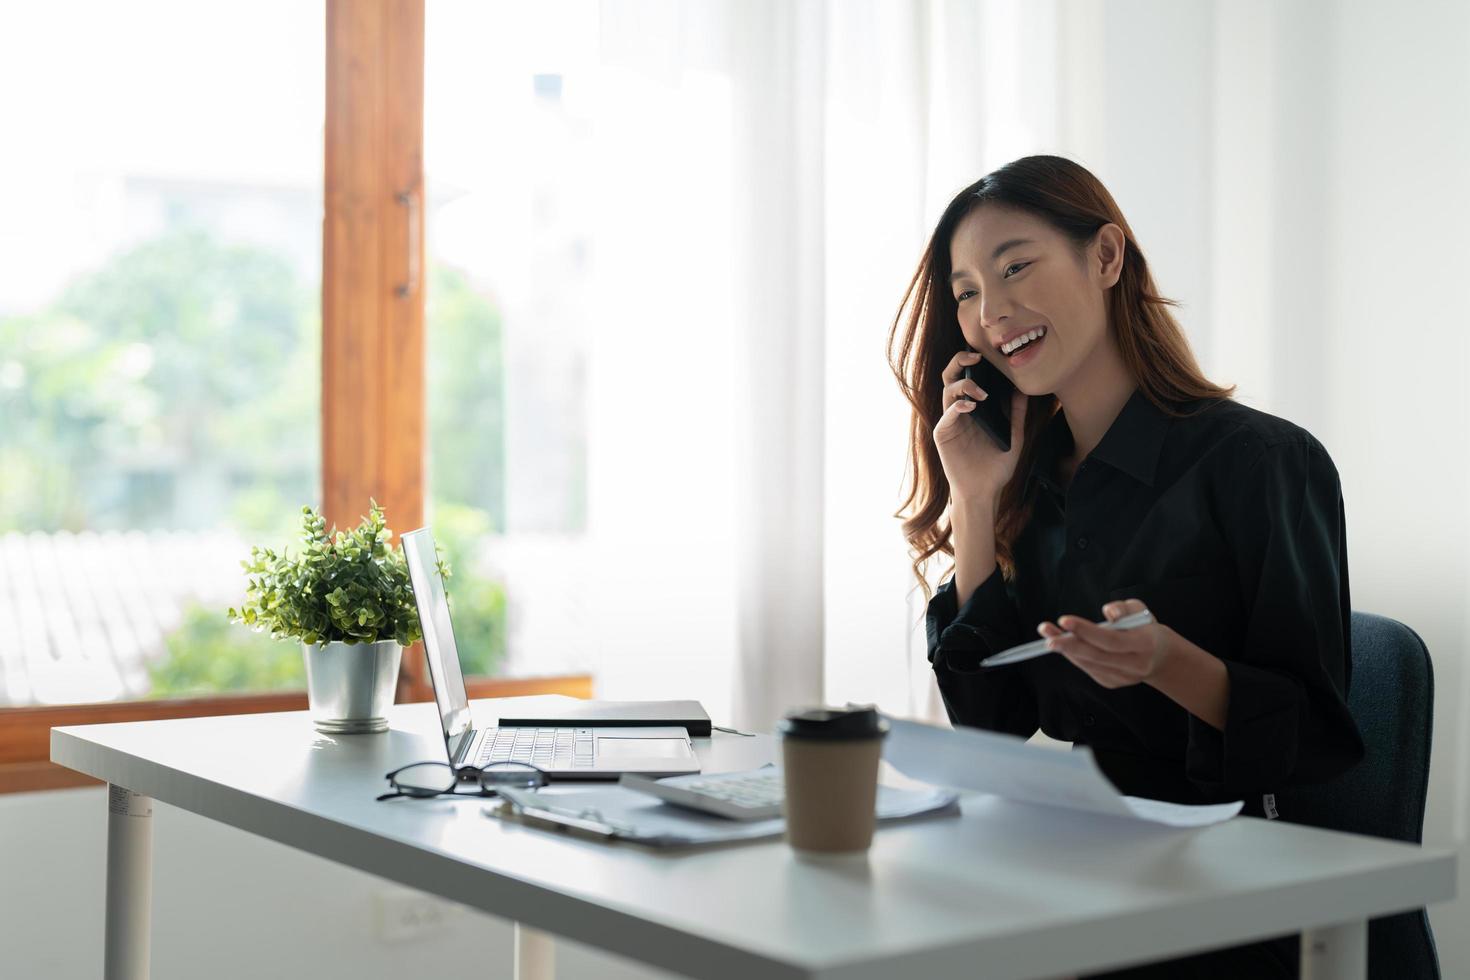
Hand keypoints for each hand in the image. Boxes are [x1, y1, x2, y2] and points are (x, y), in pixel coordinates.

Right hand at [932, 350, 1028, 502]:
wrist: (984, 492)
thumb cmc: (996, 467)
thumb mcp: (1014, 438)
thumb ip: (1016, 415)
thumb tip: (1023, 390)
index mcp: (974, 409)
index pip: (969, 378)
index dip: (973, 362)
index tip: (988, 352)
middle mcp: (959, 411)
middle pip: (952, 377)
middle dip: (960, 362)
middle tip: (976, 357)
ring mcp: (950, 422)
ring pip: (947, 392)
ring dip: (963, 386)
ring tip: (981, 392)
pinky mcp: (943, 435)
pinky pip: (947, 415)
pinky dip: (957, 406)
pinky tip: (970, 406)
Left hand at [1037, 599, 1173, 688]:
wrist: (1161, 658)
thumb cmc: (1145, 628)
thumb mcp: (1140, 611)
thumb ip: (1123, 608)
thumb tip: (1109, 614)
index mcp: (1144, 645)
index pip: (1111, 640)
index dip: (1086, 631)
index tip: (1064, 620)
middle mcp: (1134, 665)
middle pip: (1096, 656)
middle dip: (1068, 645)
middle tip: (1046, 634)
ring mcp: (1123, 678)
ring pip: (1088, 663)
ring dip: (1065, 649)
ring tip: (1046, 633)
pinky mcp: (1112, 683)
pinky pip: (1087, 668)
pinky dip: (1073, 655)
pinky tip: (1061, 643)